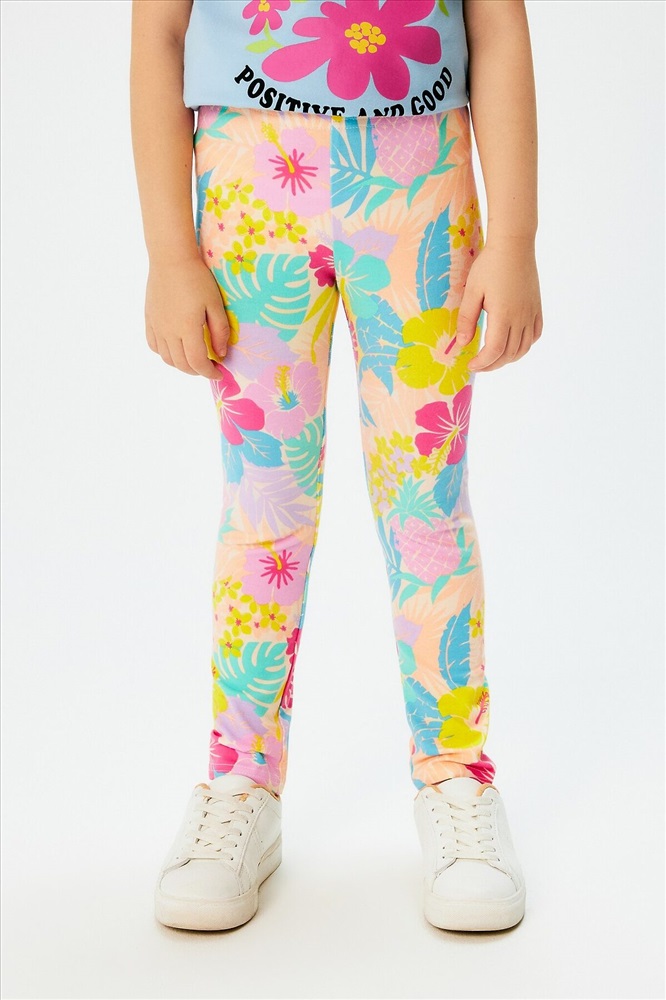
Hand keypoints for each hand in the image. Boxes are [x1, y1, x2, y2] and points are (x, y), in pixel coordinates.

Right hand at [144, 256, 229, 377]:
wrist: (171, 259)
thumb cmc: (197, 279)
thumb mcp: (215, 304)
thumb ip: (220, 331)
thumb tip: (221, 354)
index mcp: (187, 329)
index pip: (197, 362)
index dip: (209, 372)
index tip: (219, 372)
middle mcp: (169, 332)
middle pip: (182, 364)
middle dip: (197, 371)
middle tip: (209, 366)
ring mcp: (156, 327)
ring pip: (167, 358)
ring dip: (182, 364)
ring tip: (194, 359)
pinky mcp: (149, 319)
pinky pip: (154, 345)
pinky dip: (165, 354)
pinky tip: (175, 348)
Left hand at [456, 237, 542, 371]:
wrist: (514, 245)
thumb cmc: (489, 265)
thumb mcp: (472, 291)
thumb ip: (467, 319)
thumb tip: (462, 343)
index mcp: (503, 315)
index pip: (494, 350)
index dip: (482, 363)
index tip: (470, 365)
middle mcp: (521, 317)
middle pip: (509, 354)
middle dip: (492, 364)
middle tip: (478, 365)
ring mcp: (531, 313)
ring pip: (524, 348)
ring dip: (508, 358)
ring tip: (493, 358)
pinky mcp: (536, 307)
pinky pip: (535, 334)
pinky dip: (524, 345)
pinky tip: (513, 343)